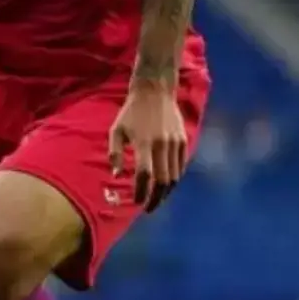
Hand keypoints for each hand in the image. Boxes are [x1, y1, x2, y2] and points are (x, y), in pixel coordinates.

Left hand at [108, 82, 187, 212]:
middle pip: (162, 180)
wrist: (154, 91)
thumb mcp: (116, 129)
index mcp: (143, 142)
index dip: (141, 192)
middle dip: (155, 198)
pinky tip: (166, 185)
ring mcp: (175, 143)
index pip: (144, 175)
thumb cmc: (131, 112)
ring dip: (166, 192)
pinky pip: (181, 166)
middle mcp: (161, 144)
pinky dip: (175, 179)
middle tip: (148, 208)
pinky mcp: (183, 140)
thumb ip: (115, 153)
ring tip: (157, 199)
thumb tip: (116, 175)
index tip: (136, 202)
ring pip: (174, 176)